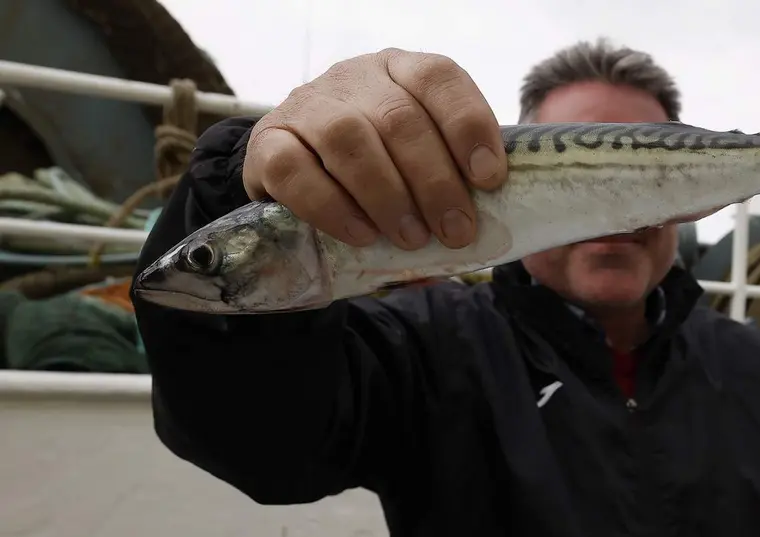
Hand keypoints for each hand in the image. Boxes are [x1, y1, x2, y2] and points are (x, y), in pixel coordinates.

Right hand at [243, 49, 506, 250]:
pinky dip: (332, 208)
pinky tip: (361, 235)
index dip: (468, 126)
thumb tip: (481, 239)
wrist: (301, 176)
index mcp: (401, 73)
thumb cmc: (379, 174)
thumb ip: (448, 188)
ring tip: (412, 238)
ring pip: (348, 138)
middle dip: (435, 182)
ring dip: (388, 196)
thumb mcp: (417, 166)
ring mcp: (306, 106)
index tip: (490, 178)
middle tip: (456, 231)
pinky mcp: (267, 142)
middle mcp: (353, 78)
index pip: (438, 78)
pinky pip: (294, 170)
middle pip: (399, 118)